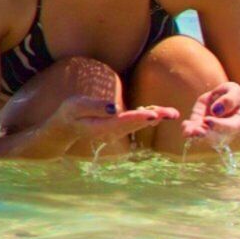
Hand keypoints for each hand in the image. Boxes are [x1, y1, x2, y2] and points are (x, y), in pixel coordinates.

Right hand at [54, 91, 181, 156]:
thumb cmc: (69, 114)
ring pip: (139, 123)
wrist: (66, 127)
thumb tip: (115, 108)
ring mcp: (117, 130)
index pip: (122, 122)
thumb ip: (94, 107)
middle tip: (172, 113)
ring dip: (156, 117)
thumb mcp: (75, 107)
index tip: (153, 114)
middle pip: (136, 123)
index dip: (138, 117)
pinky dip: (150, 115)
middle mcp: (112, 131)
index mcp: (101, 127)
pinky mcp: (120, 126)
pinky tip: (162, 113)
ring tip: (173, 113)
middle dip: (155, 117)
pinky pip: (137, 121)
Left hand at [174, 79, 239, 152]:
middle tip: (197, 130)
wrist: (221, 98)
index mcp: (239, 123)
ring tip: (188, 131)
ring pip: (204, 138)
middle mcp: (226, 133)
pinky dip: (188, 130)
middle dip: (206, 135)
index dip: (219, 125)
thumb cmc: (231, 94)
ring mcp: (212, 132)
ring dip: (195, 136)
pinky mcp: (200, 128)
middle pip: (217, 138)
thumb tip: (216, 110)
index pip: (230, 127)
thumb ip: (230, 99)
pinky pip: (194, 133)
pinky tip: (185, 125)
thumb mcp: (235, 91)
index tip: (207, 120)